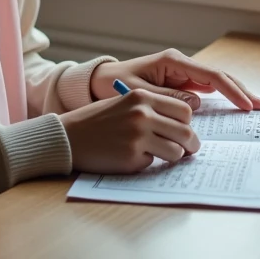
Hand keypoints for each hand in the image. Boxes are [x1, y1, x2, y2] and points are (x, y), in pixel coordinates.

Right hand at [59, 89, 200, 172]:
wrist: (68, 136)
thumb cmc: (98, 120)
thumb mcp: (125, 102)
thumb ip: (151, 109)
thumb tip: (183, 126)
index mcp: (142, 96)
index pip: (184, 110)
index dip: (188, 123)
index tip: (186, 131)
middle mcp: (142, 114)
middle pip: (185, 132)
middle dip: (191, 144)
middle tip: (189, 150)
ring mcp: (137, 136)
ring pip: (175, 151)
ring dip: (172, 156)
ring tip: (161, 154)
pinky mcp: (131, 157)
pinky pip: (153, 163)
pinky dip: (147, 162)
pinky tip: (131, 157)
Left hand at [89, 49, 259, 111]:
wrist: (100, 81)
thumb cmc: (114, 85)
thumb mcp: (139, 93)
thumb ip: (167, 97)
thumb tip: (196, 103)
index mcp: (172, 61)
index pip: (210, 76)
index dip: (231, 91)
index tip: (246, 105)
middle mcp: (180, 64)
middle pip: (218, 76)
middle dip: (240, 90)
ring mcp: (181, 73)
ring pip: (215, 83)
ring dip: (234, 93)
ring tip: (254, 105)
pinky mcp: (180, 83)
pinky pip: (205, 90)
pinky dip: (221, 98)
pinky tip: (234, 106)